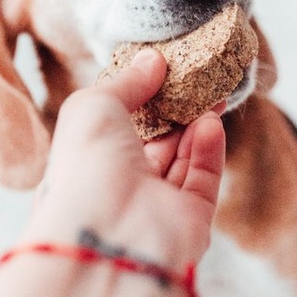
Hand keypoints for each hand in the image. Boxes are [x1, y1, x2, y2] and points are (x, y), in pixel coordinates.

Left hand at [24, 49, 225, 270]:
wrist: (107, 235)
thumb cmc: (85, 166)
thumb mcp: (94, 105)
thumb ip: (126, 82)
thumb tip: (152, 61)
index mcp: (88, 163)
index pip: (119, 129)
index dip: (141, 100)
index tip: (164, 72)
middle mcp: (120, 188)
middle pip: (156, 143)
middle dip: (177, 111)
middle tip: (198, 79)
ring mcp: (155, 207)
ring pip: (183, 159)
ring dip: (196, 126)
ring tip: (212, 94)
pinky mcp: (188, 222)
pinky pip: (203, 180)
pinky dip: (208, 150)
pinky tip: (211, 123)